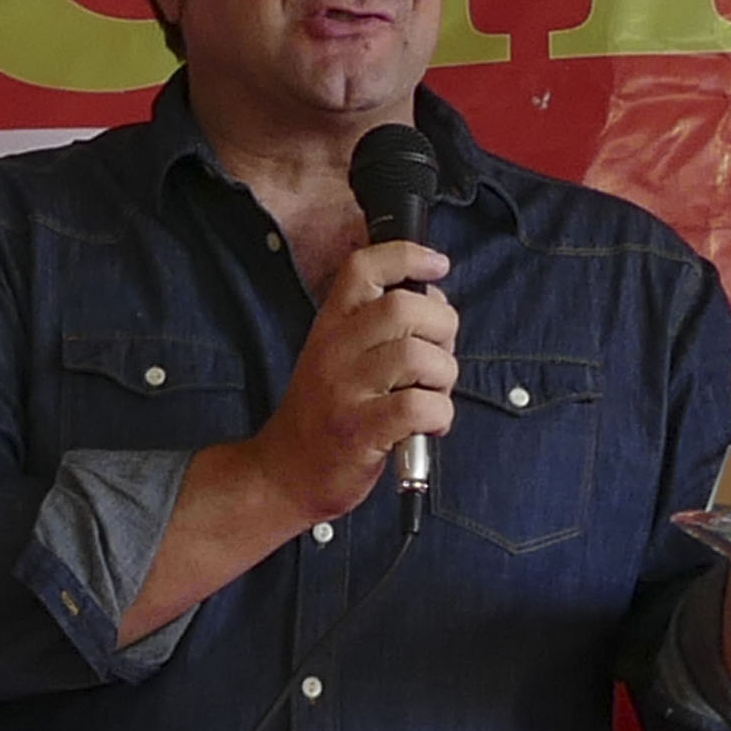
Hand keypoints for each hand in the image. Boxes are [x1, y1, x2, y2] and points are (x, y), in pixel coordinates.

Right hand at [258, 239, 456, 526]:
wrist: (285, 474)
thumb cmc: (328, 414)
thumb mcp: (340, 357)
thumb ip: (382, 328)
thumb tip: (435, 302)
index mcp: (331, 325)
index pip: (363, 268)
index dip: (408, 256)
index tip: (439, 265)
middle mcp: (335, 350)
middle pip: (404, 307)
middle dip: (443, 327)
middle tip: (439, 357)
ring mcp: (344, 390)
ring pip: (419, 356)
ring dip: (444, 376)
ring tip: (433, 396)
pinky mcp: (359, 431)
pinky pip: (418, 406)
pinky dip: (439, 414)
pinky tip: (429, 425)